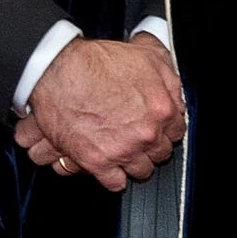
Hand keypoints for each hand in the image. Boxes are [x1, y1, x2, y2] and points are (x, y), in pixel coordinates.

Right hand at [17, 36, 184, 190]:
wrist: (60, 70)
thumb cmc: (98, 62)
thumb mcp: (146, 54)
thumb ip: (167, 75)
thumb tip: (175, 90)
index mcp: (161, 109)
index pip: (177, 131)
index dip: (165, 128)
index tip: (158, 127)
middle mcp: (145, 134)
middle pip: (160, 153)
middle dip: (151, 145)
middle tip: (139, 137)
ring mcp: (122, 150)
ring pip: (141, 171)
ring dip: (135, 162)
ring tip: (125, 152)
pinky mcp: (97, 162)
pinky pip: (115, 183)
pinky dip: (114, 177)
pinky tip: (111, 168)